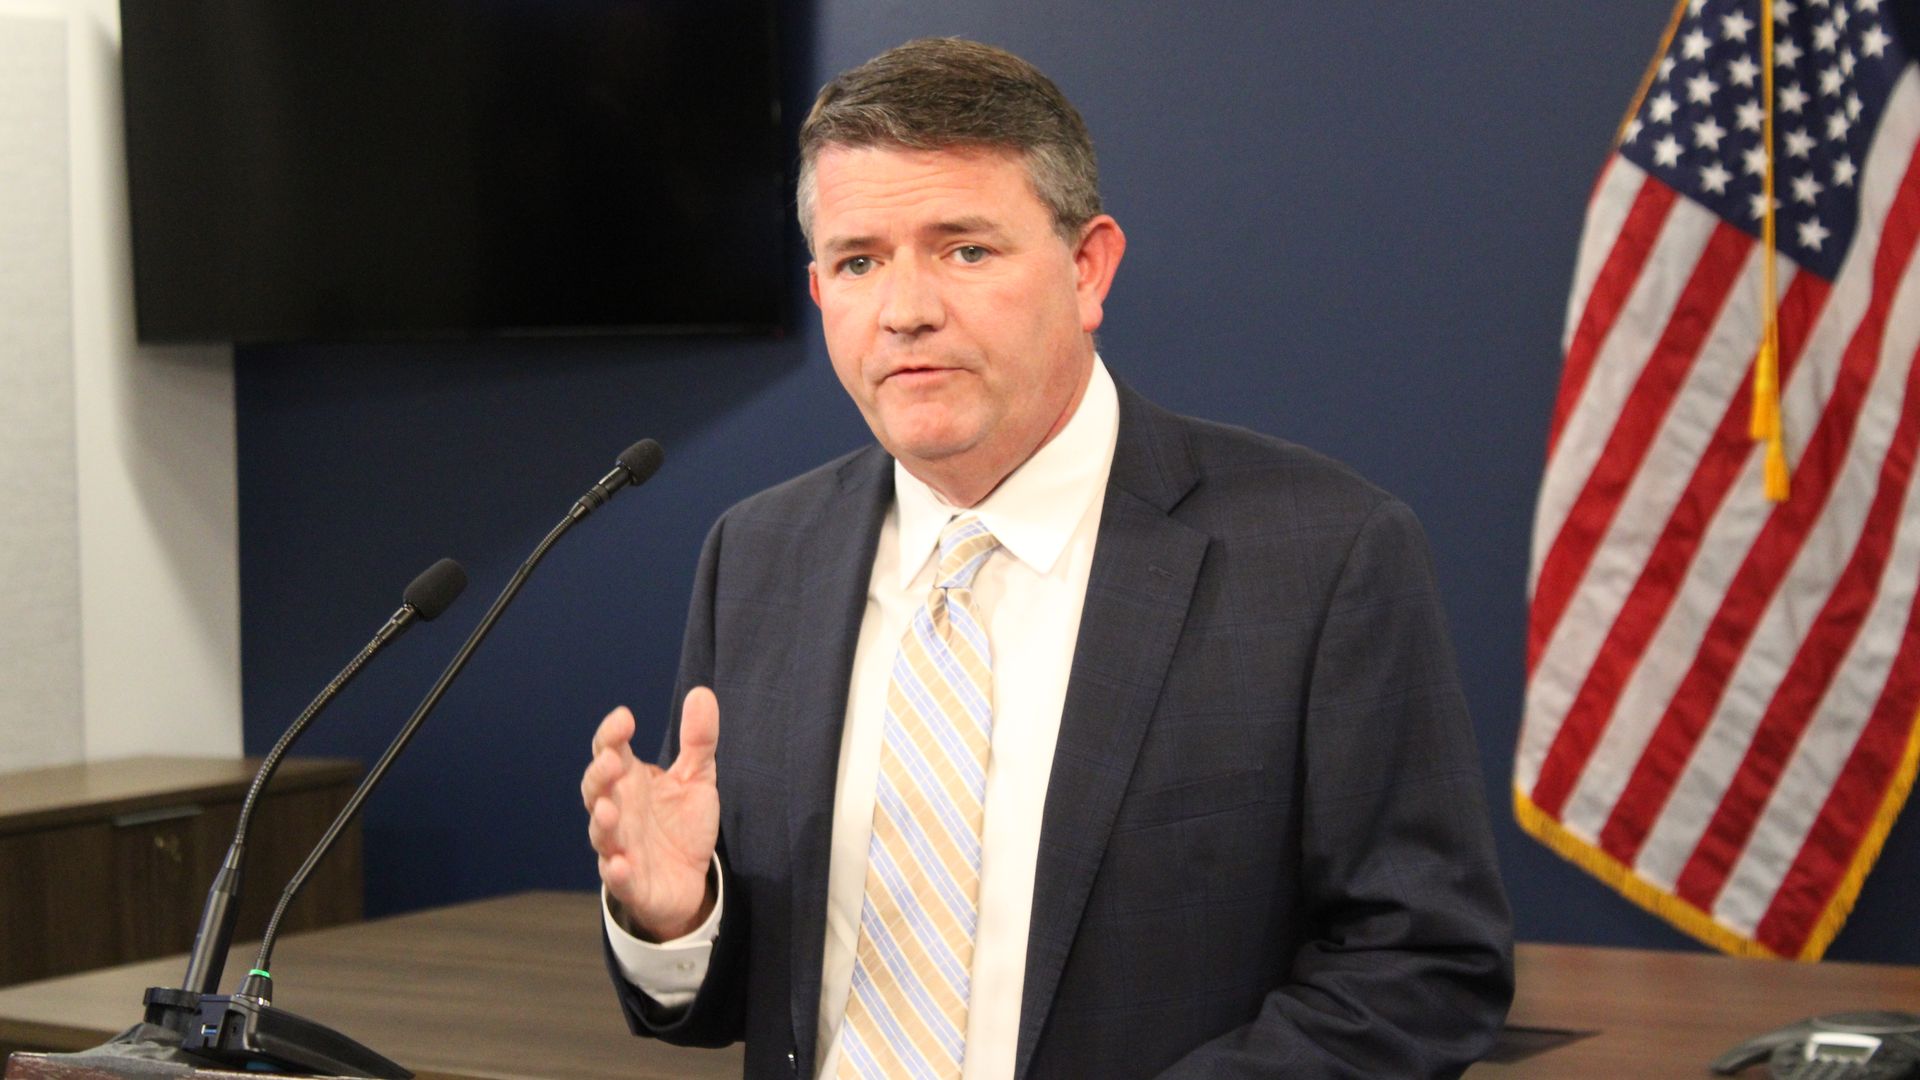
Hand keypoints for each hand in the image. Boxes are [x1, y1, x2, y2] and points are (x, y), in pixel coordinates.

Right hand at [583, 688, 719, 940]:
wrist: (690, 880)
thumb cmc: (682, 824)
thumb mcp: (696, 778)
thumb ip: (698, 739)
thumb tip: (701, 692)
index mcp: (630, 781)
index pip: (609, 751)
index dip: (611, 734)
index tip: (626, 718)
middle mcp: (617, 811)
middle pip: (595, 789)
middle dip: (600, 775)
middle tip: (612, 760)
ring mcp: (619, 847)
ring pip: (600, 833)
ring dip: (601, 823)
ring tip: (607, 810)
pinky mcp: (631, 882)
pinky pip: (617, 878)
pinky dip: (616, 872)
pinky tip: (620, 864)